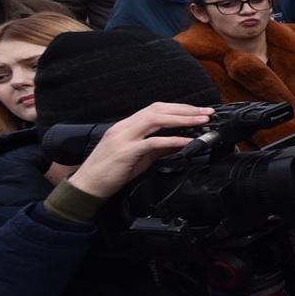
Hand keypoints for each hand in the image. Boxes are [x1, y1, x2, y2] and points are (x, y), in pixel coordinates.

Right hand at [64, 103, 212, 198]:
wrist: (87, 187)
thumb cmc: (111, 172)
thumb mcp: (139, 156)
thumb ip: (158, 147)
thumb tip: (182, 142)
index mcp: (126, 126)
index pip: (155, 109)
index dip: (178, 108)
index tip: (198, 111)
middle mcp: (124, 127)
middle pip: (157, 109)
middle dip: (185, 109)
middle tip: (206, 112)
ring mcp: (123, 138)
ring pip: (155, 120)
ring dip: (182, 119)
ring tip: (201, 122)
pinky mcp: (125, 152)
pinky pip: (152, 142)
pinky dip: (172, 140)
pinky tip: (187, 142)